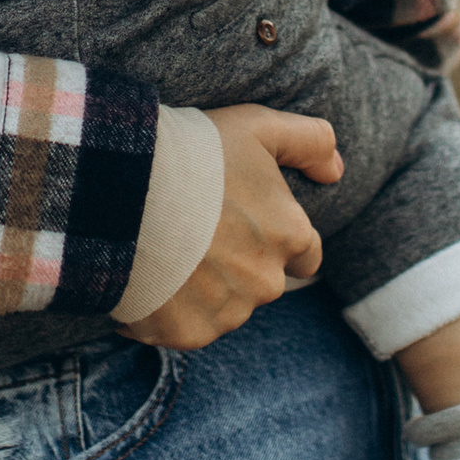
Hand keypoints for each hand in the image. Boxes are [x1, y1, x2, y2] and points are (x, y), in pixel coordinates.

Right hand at [123, 104, 343, 350]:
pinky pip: (181, 328)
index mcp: (292, 236)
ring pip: (222, 308)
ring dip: (200, 290)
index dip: (273, 238)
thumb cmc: (194, 153)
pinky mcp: (187, 333)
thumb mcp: (259, 126)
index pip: (304, 255)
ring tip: (163, 251)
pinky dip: (166, 311)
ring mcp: (227, 313)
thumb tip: (336, 172)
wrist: (123, 189)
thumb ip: (311, 141)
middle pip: (260, 282)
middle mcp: (268, 282)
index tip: (240, 222)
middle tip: (193, 231)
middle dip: (235, 264)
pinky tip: (144, 275)